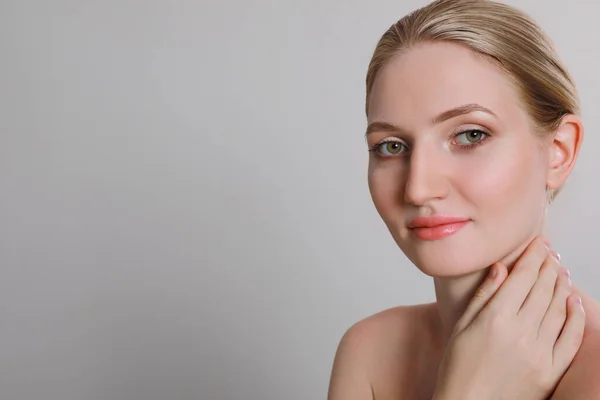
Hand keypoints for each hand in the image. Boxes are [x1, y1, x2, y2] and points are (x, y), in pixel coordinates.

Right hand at [433, 236, 584, 399]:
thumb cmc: (457, 366)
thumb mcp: (461, 325)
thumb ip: (483, 295)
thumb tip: (500, 268)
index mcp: (495, 318)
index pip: (522, 276)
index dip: (533, 255)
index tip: (539, 242)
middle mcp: (520, 331)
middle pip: (543, 288)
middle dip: (548, 265)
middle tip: (550, 252)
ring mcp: (538, 351)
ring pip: (558, 308)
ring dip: (562, 285)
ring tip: (561, 271)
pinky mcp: (550, 370)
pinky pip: (570, 337)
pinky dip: (575, 316)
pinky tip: (573, 302)